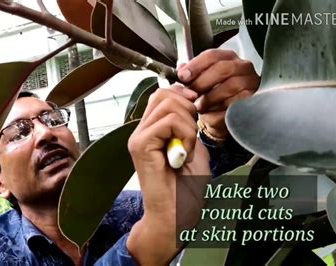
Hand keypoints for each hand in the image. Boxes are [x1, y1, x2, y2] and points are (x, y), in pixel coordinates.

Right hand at [126, 85, 210, 264]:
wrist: (176, 215)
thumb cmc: (185, 188)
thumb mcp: (192, 147)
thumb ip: (187, 124)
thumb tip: (189, 101)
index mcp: (150, 131)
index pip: (162, 95)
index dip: (182, 95)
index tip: (197, 109)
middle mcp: (140, 132)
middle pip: (163, 94)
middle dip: (187, 108)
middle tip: (191, 136)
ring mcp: (138, 138)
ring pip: (168, 105)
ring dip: (187, 126)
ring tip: (186, 150)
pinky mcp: (140, 146)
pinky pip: (168, 122)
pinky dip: (184, 135)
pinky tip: (183, 155)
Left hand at [178, 49, 259, 139]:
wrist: (223, 118)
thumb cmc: (211, 96)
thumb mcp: (200, 83)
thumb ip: (190, 74)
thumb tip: (180, 68)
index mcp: (228, 58)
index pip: (212, 55)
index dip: (195, 65)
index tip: (182, 76)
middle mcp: (243, 67)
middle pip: (222, 68)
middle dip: (202, 82)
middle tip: (191, 94)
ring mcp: (251, 84)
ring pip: (230, 86)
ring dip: (210, 98)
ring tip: (199, 106)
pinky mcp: (253, 102)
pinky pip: (235, 104)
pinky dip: (219, 111)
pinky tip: (210, 114)